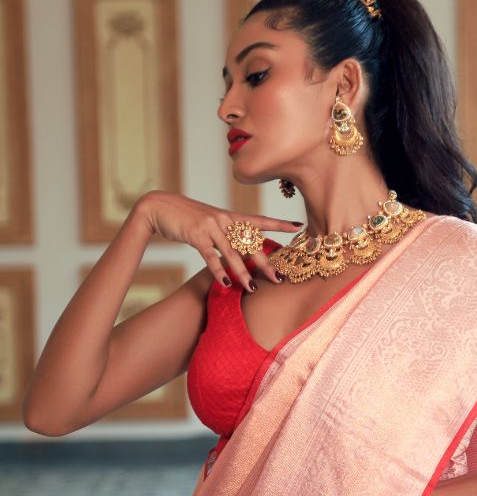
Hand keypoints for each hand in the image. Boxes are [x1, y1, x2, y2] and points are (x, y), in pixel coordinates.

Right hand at [136, 190, 302, 290]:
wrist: (159, 206)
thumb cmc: (187, 217)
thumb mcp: (211, 222)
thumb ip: (227, 234)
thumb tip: (242, 251)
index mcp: (231, 217)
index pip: (259, 221)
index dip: (279, 223)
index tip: (298, 225)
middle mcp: (225, 220)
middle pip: (251, 243)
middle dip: (266, 263)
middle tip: (281, 278)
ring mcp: (211, 226)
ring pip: (232, 253)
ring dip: (243, 272)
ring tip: (253, 289)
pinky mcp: (196, 234)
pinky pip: (210, 256)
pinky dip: (218, 271)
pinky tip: (226, 283)